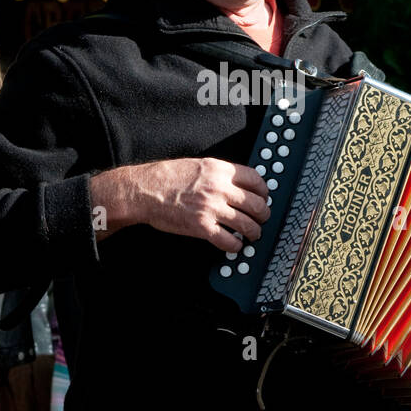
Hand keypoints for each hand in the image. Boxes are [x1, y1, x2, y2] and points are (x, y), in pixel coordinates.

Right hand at [92, 158, 269, 252]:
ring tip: (253, 235)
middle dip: (263, 214)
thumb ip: (220, 174)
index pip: (256, 180)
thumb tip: (239, 184)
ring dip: (254, 232)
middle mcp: (220, 188)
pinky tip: (235, 245)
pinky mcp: (202, 228)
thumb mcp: (198, 165)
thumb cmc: (167, 178)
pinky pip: (229, 241)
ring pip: (248, 224)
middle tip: (262, 219)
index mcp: (220, 170)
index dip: (264, 191)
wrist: (145, 191)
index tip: (264, 197)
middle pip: (257, 204)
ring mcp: (212, 209)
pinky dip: (236, 246)